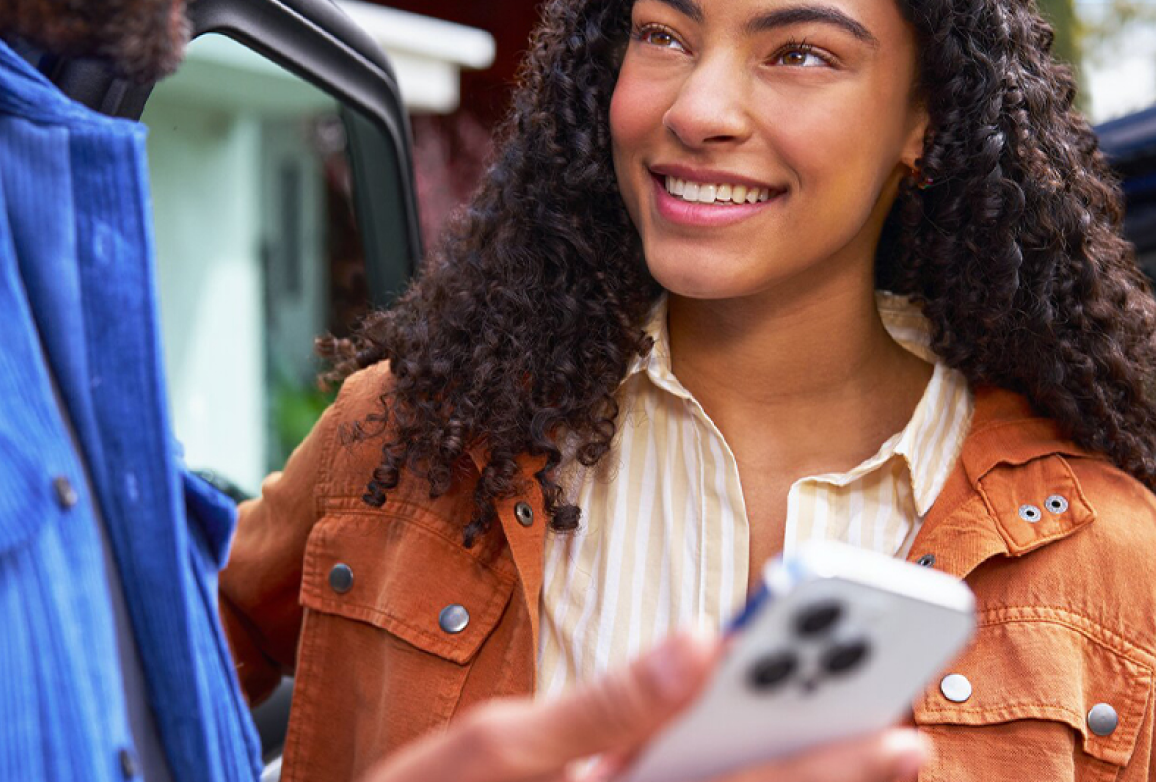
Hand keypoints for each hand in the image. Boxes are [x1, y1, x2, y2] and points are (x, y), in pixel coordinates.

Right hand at [359, 631, 923, 781]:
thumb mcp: (503, 747)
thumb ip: (608, 704)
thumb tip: (700, 642)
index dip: (828, 763)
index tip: (900, 728)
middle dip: (836, 773)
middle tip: (907, 736)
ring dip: (801, 780)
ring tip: (860, 740)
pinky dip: (742, 778)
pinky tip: (766, 751)